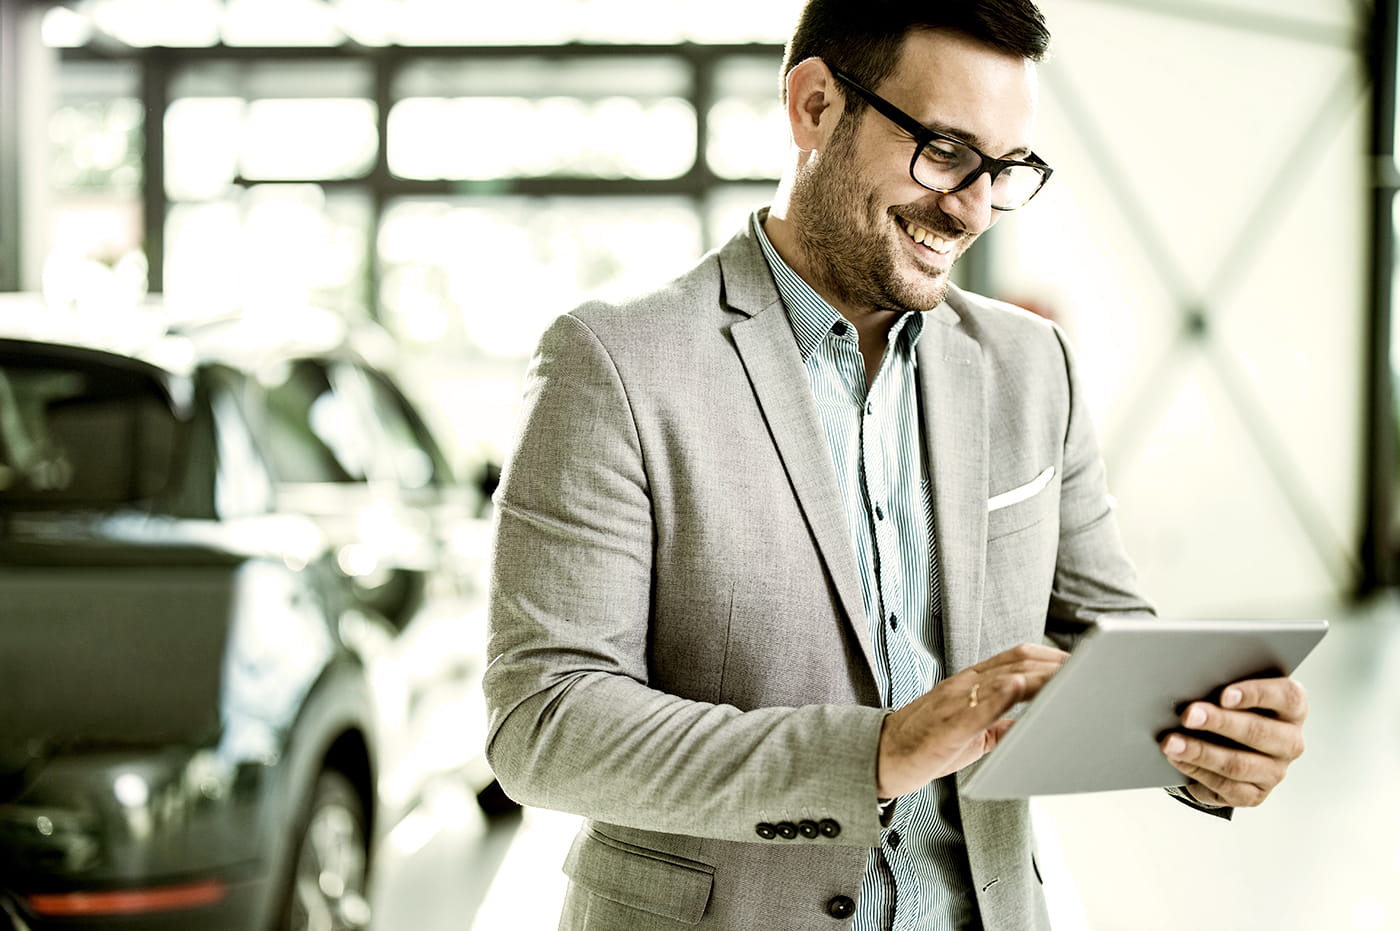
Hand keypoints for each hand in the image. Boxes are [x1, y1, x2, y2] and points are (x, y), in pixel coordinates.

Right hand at [876, 643, 1067, 797]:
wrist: (882, 756)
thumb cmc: (925, 745)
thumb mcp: (971, 732)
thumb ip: (999, 722)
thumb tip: (1031, 725)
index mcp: (970, 682)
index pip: (1016, 657)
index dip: (1050, 656)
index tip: (1079, 662)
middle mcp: (963, 683)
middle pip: (1017, 661)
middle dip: (1056, 664)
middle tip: (1088, 669)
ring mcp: (953, 700)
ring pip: (1003, 678)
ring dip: (1040, 676)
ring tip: (1070, 678)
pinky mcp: (946, 724)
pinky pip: (976, 706)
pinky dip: (1001, 695)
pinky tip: (1020, 688)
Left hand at [1159, 677, 1308, 806]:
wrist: (1223, 743)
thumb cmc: (1228, 708)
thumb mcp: (1230, 691)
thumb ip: (1221, 685)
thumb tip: (1189, 684)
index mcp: (1291, 709)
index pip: (1287, 697)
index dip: (1257, 694)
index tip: (1224, 695)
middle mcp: (1289, 742)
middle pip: (1259, 732)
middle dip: (1219, 723)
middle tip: (1188, 715)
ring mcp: (1275, 772)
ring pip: (1239, 764)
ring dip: (1201, 752)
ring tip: (1171, 742)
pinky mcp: (1255, 795)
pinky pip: (1226, 786)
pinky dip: (1197, 772)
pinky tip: (1177, 759)